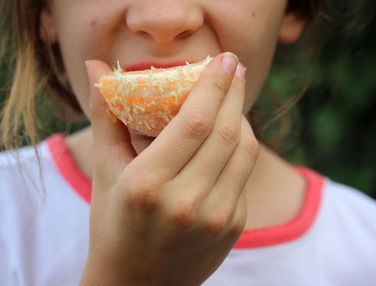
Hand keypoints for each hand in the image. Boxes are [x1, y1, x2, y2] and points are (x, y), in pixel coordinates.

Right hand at [81, 53, 258, 285]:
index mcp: (148, 184)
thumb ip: (106, 115)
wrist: (137, 283)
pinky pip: (245, 174)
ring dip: (242, 117)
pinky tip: (229, 135)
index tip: (224, 58)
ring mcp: (215, 218)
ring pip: (244, 151)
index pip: (196, 121)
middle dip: (234, 92)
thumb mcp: (105, 169)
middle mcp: (186, 203)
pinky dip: (241, 147)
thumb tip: (98, 66)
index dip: (214, 84)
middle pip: (227, 131)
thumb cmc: (114, 222)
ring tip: (232, 99)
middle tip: (233, 67)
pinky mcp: (233, 226)